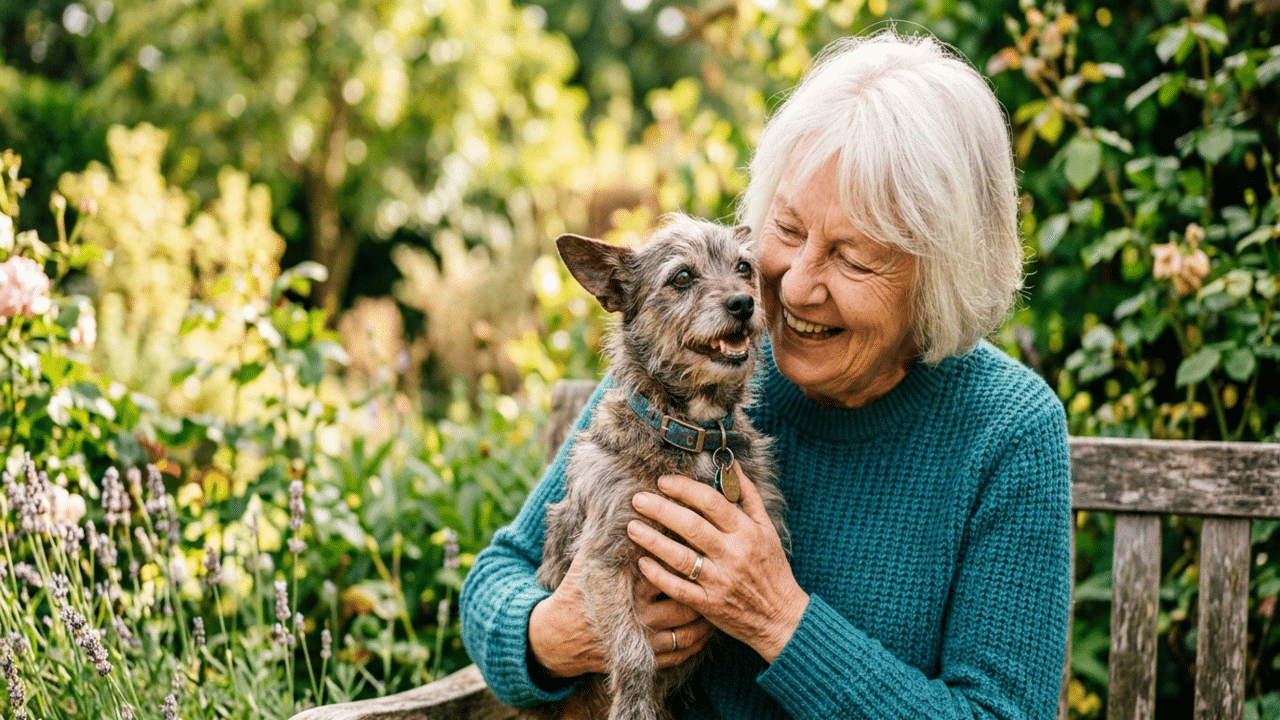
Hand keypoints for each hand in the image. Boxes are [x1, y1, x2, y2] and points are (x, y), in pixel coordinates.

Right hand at [527, 548, 715, 680]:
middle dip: (701, 579)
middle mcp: (641, 614)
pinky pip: (684, 651)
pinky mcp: (648, 660)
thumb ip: (603, 537)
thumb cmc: (574, 595)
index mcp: (629, 587)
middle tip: (716, 565)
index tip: (699, 538)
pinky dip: (699, 639)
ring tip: (715, 593)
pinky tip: (706, 624)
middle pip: (685, 594)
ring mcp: (646, 639)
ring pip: (690, 626)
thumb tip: (614, 504)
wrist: (557, 639)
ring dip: (707, 611)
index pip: (666, 564)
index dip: (685, 550)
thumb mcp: (585, 563)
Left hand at [627, 464, 808, 662]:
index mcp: (747, 532)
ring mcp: (720, 581)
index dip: (684, 489)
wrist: (781, 617)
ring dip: (653, 541)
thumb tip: (732, 464)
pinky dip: (658, 576)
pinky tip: (642, 563)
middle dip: (661, 510)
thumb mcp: (767, 528)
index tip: (663, 481)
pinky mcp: (709, 605)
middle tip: (637, 499)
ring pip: (681, 558)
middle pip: (691, 526)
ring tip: (632, 527)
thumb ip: (748, 494)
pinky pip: (678, 589)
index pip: (712, 502)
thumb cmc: (772, 568)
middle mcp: (733, 554)